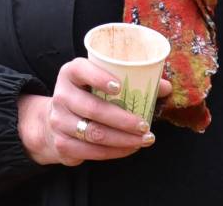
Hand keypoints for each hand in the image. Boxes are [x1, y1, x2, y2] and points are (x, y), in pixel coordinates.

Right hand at [17, 57, 172, 166]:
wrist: (58, 120)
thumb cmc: (89, 95)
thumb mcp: (103, 83)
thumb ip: (133, 80)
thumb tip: (165, 87)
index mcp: (71, 73)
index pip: (81, 70)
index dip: (99, 78)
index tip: (119, 87)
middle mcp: (62, 95)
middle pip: (93, 109)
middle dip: (123, 119)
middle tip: (145, 125)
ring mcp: (59, 121)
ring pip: (94, 133)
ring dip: (123, 139)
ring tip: (145, 139)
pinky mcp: (62, 144)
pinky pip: (91, 151)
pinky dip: (115, 152)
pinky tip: (130, 148)